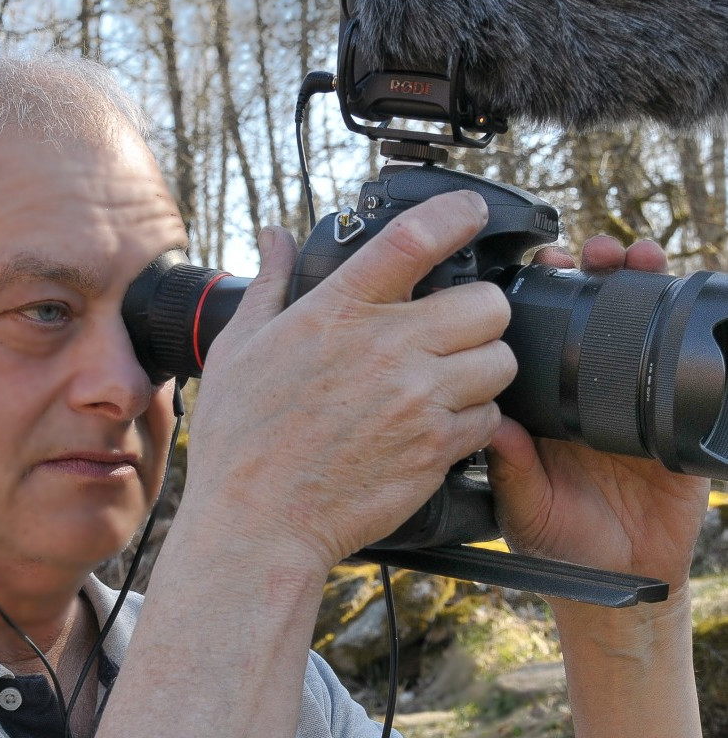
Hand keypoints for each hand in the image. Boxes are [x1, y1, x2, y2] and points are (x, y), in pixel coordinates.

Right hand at [183, 192, 517, 573]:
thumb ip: (269, 285)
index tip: (470, 212)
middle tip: (452, 330)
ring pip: (499, 362)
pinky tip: (437, 427)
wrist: (257, 525)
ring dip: (481, 369)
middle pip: (487, 304)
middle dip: (477, 314)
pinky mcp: (435, 450)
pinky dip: (473, 422)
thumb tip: (275, 237)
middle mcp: (386, 349)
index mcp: (337, 313)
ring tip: (448, 382)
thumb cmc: (240, 441)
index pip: (415, 238)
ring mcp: (417, 402)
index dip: (456, 213)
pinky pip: (488, 420)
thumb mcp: (239, 349)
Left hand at [486, 236, 708, 592]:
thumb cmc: (561, 541)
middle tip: (591, 252)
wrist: (622, 579)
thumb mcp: (524, 506)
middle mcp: (590, 391)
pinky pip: (693, 367)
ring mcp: (637, 399)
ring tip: (635, 257)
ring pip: (644, 325)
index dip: (544, 297)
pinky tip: (689, 306)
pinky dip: (694, 332)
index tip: (541, 266)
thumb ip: (512, 468)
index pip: (544, 334)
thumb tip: (495, 423)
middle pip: (597, 314)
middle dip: (596, 271)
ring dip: (642, 282)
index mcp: (547, 403)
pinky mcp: (679, 419)